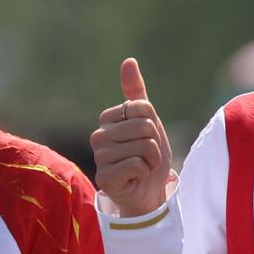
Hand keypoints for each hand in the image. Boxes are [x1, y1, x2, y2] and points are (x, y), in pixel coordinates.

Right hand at [91, 58, 173, 216]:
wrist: (147, 192)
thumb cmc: (147, 157)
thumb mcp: (148, 122)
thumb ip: (137, 93)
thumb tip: (128, 61)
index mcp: (108, 118)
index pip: (143, 108)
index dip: (154, 126)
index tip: (147, 139)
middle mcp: (98, 135)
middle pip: (145, 127)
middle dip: (154, 144)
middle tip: (146, 157)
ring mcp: (99, 156)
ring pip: (143, 146)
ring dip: (151, 160)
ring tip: (141, 168)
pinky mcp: (104, 177)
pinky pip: (137, 164)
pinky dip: (144, 172)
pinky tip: (135, 178)